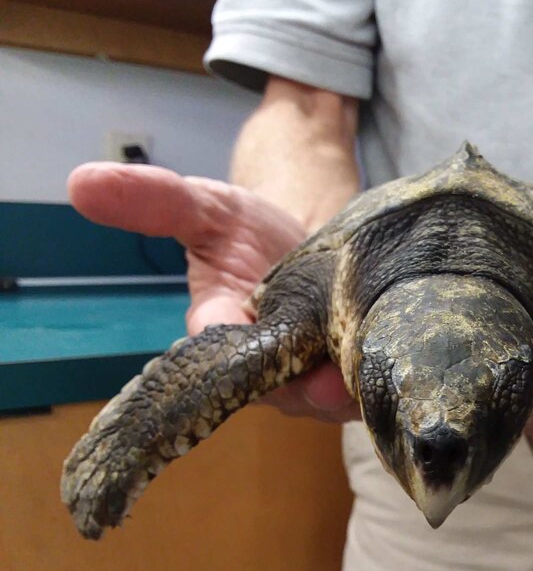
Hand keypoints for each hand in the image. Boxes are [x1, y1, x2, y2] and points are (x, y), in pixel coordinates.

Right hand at [68, 162, 358, 421]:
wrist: (311, 243)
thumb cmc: (251, 233)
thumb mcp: (209, 208)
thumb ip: (158, 201)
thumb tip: (82, 180)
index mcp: (219, 330)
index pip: (213, 342)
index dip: (221, 333)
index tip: (230, 318)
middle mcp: (261, 367)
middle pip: (278, 386)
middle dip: (300, 383)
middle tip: (323, 374)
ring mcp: (309, 378)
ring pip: (327, 399)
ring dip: (348, 388)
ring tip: (369, 365)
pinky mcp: (354, 378)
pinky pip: (365, 392)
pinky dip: (381, 379)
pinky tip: (403, 358)